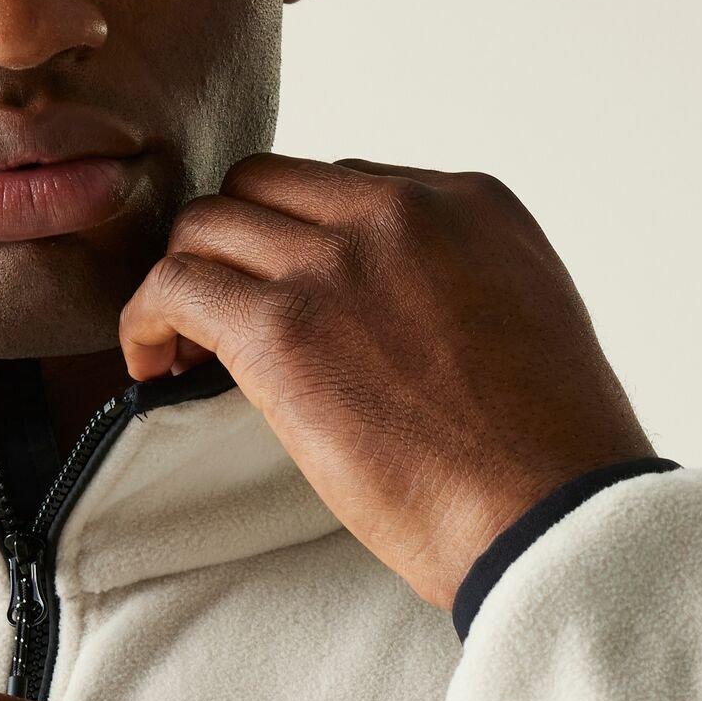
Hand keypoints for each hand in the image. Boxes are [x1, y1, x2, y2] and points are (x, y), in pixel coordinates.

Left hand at [117, 154, 657, 609]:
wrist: (555, 514)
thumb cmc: (551, 457)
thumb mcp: (528, 322)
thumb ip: (463, 287)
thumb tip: (397, 317)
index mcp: (471, 204)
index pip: (347, 187)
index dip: (305, 244)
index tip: (294, 302)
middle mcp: (402, 211)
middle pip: (267, 186)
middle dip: (237, 245)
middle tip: (224, 316)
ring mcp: (338, 262)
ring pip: (209, 223)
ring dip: (186, 277)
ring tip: (181, 347)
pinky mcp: (282, 326)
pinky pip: (174, 283)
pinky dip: (146, 317)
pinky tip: (153, 365)